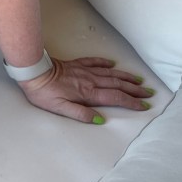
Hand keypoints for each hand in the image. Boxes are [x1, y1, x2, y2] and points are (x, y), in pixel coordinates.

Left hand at [19, 55, 153, 122]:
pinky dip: (104, 62)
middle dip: (134, 89)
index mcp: (88, 93)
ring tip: (138, 80)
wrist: (32, 71)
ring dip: (125, 77)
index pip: (115, 98)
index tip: (144, 105)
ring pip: (109, 73)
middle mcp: (89, 80)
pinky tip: (112, 63)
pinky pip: (93, 62)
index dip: (131, 102)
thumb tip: (100, 119)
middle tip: (148, 93)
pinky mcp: (75, 64)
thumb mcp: (59, 108)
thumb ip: (80, 114)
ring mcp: (83, 71)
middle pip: (117, 85)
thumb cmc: (43, 93)